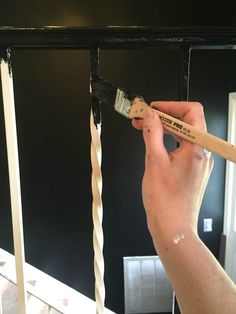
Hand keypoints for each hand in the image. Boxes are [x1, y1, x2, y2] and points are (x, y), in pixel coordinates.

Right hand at [132, 101, 213, 238]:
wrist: (172, 228)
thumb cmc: (166, 202)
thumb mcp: (154, 162)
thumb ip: (152, 134)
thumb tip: (150, 116)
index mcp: (197, 149)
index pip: (192, 112)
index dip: (171, 106)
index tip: (153, 108)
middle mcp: (202, 154)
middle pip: (186, 123)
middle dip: (163, 117)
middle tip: (142, 117)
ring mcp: (198, 163)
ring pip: (182, 136)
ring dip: (163, 129)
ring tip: (142, 127)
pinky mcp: (191, 170)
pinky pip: (180, 148)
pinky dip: (166, 142)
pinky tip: (151, 142)